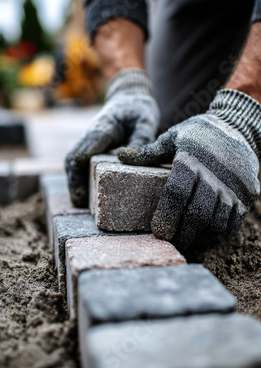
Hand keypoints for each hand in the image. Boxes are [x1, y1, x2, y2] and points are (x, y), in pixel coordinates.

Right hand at [65, 70, 159, 206]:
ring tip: (82, 203)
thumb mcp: (145, 120)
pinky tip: (89, 195)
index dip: (78, 175)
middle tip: (80, 203)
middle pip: (72, 160)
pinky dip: (81, 177)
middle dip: (74, 182)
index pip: (82, 152)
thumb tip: (132, 160)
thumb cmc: (138, 109)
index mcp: (101, 129)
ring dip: (75, 181)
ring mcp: (89, 142)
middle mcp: (90, 136)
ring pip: (74, 162)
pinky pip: (82, 163)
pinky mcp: (93, 148)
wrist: (130, 98)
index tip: (81, 194)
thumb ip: (141, 139)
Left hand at [117, 89, 260, 249]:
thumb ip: (148, 152)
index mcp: (191, 160)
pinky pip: (234, 222)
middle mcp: (214, 174)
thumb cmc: (198, 134)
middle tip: (170, 240)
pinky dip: (219, 232)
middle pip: (197, 214)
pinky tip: (206, 232)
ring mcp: (234, 186)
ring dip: (201, 235)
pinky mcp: (247, 194)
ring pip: (217, 222)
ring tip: (187, 237)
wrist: (238, 127)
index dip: (166, 215)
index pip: (177, 193)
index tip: (158, 230)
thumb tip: (120, 155)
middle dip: (182, 233)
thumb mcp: (172, 137)